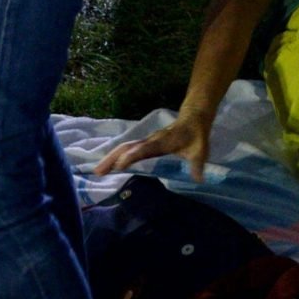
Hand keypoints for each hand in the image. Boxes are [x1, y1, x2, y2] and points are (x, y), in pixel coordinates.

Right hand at [94, 108, 213, 182]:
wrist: (193, 118)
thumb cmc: (195, 135)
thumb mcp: (200, 150)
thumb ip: (197, 165)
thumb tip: (198, 180)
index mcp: (162, 142)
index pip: (144, 149)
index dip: (132, 156)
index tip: (119, 166)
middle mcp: (151, 140)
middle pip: (128, 147)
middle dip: (112, 158)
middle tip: (98, 171)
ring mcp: (146, 141)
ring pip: (125, 147)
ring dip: (111, 157)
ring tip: (98, 170)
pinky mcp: (145, 143)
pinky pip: (128, 148)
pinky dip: (116, 155)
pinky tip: (109, 165)